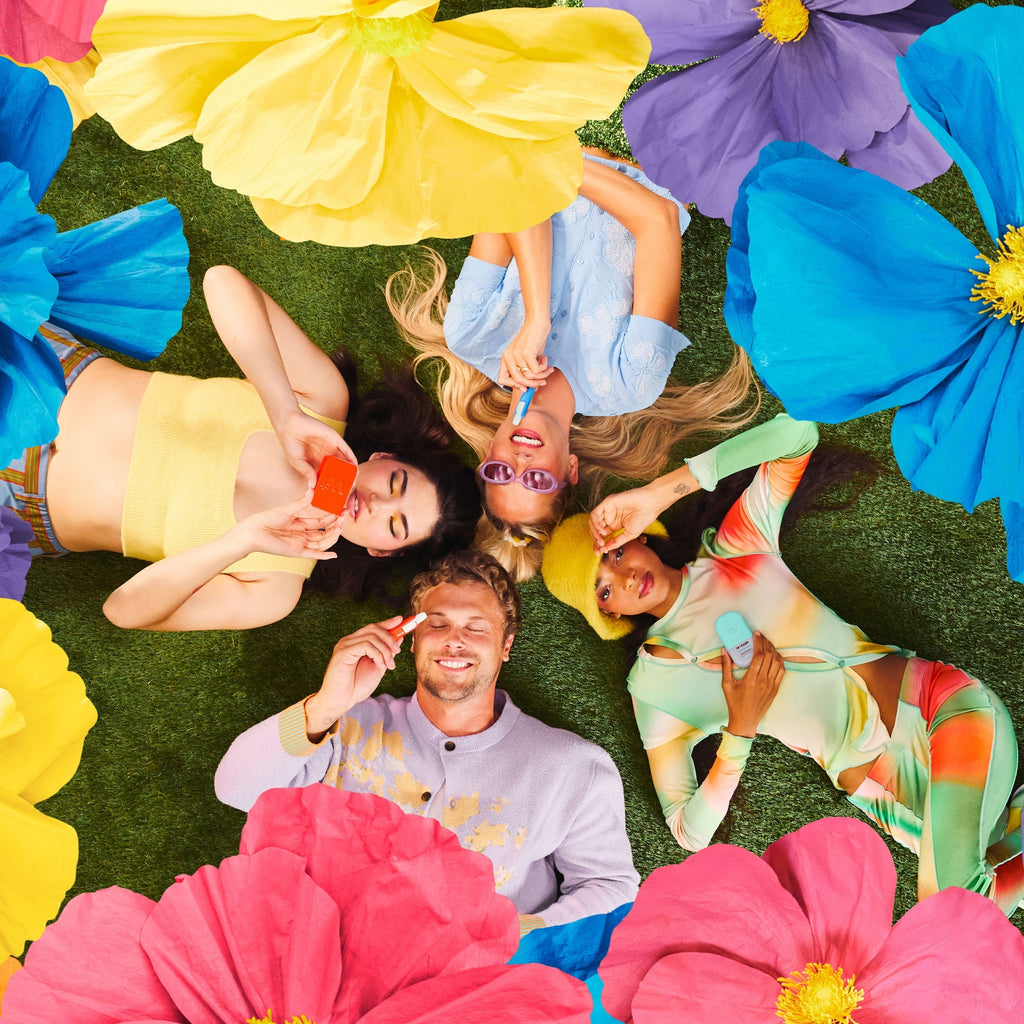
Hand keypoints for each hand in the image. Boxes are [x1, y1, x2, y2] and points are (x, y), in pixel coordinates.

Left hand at [239, 492, 343, 559]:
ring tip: (340, 528)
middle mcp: (302, 535)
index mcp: (300, 524)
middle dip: (335, 526)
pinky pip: (314, 555)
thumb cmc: (265, 519)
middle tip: (344, 518)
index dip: (332, 517)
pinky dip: (324, 555)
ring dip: (332, 537)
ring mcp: (300, 544)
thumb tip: (312, 491)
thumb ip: (301, 503)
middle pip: (324, 533)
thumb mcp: (286, 509)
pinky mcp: (296, 552)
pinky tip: (334, 554)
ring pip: (322, 543)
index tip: (342, 510)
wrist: (253, 532)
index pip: (320, 522)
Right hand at [278, 407, 356, 486]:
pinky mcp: (335, 439)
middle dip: (344, 478)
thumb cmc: (290, 443)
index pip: (328, 475)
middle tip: (348, 489)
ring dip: (350, 470)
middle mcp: (325, 455)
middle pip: (338, 469)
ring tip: (354, 480)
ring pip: (344, 460)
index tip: (337, 494)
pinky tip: (354, 467)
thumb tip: (313, 487)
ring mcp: (331, 447)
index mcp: (316, 462)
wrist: (289, 425)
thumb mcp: (298, 462)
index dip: (333, 484)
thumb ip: (307, 473)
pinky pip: (346, 450)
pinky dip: (351, 458)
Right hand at [305, 617, 405, 735]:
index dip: (387, 623)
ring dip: (385, 651)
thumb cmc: (357, 687)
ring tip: (390, 665)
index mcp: (356, 643)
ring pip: (371, 637)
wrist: (341, 702)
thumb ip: (386, 653)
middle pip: (373, 628)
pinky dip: (377, 655)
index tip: (402, 620)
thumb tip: (399, 638)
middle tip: (398, 650)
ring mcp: (344, 646)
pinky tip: (380, 666)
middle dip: (390, 637)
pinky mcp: (342, 652)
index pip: (372, 627)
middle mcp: (349, 641)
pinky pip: (365, 645)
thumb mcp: (378, 667)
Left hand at [497, 320, 554, 390]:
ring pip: (529, 377)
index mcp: (505, 358)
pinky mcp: (526, 353)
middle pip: (518, 381)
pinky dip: (544, 368)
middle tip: (544, 381)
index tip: (526, 388)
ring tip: (548, 368)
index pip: (502, 379)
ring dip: (542, 375)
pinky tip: (546, 359)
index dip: (514, 386)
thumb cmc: (534, 339)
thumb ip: (525, 370)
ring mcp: (516, 355)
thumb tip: (532, 387)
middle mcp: (508, 357)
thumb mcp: (526, 357)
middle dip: (533, 384)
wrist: (537, 322)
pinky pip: (536, 370)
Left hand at [589, 484, 662, 551]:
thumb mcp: (629, 534)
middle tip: (599, 548)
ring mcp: (607, 510)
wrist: (650, 504)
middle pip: (595, 530)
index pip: (602, 536)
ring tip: (602, 540)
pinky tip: (603, 531)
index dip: (598, 545)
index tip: (598, 553)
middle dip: (595, 540)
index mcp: (614, 525)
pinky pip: (595, 514)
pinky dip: (596, 524)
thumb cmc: (644, 518)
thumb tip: (605, 549)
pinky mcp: (606, 503)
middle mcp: (609, 517)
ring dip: (595, 533)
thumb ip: (617, 541)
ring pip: (593, 522)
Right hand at [722, 633, 783, 738]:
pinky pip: (781, 671)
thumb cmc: (734, 703)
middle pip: (769, 656)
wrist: (745, 721)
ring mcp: (771, 685)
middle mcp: (763, 681)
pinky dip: (779, 661)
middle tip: (760, 636)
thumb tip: (724, 650)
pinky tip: (774, 655)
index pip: (758, 655)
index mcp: (751, 679)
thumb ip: (726, 666)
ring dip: (773, 650)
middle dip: (765, 643)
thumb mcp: (726, 685)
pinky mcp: (775, 689)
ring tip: (767, 643)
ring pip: (777, 662)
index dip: (758, 642)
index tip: (756, 634)